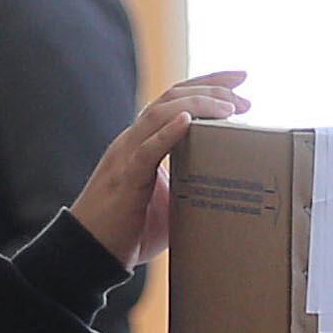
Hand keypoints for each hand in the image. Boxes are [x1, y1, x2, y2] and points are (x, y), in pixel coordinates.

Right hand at [71, 71, 250, 264]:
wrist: (89, 253)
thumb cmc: (128, 233)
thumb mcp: (169, 205)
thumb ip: (191, 189)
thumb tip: (228, 192)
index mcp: (143, 143)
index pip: (174, 101)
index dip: (205, 84)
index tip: (239, 80)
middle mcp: (133, 140)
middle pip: (171, 96)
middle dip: (210, 87)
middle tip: (244, 89)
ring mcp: (127, 155)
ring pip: (160, 113)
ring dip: (197, 105)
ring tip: (228, 107)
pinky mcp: (125, 177)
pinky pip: (147, 149)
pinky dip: (168, 132)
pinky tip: (188, 121)